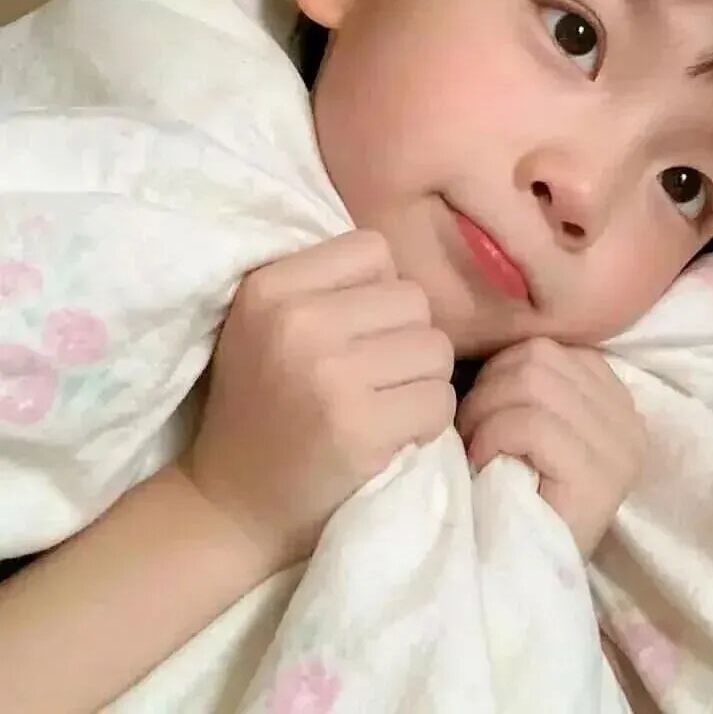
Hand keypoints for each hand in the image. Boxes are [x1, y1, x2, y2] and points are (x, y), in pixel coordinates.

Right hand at [184, 230, 455, 565]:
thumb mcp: (267, 323)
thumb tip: (399, 263)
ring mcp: (330, 377)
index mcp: (269, 287)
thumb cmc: (263, 404)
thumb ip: (325, 283)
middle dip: (407, 338)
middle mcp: (297, 323)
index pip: (374, 250)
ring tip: (384, 403)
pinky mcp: (361, 429)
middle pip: (414, 300)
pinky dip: (427, 421)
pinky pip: (440, 401)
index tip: (356, 329)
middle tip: (375, 376)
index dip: (378, 290)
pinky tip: (392, 435)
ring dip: (423, 380)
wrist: (229, 505)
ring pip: (437, 349)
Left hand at [455, 338, 645, 557]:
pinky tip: (484, 464)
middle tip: (471, 431)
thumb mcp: (533, 426)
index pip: (554, 347)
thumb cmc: (517, 498)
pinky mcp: (598, 475)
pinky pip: (531, 422)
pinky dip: (493, 436)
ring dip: (486, 411)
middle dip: (490, 387)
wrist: (528, 583)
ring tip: (476, 447)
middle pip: (541, 356)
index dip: (505, 369)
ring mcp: (618, 447)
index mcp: (615, 398)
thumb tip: (485, 345)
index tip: (485, 411)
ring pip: (533, 382)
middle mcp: (629, 417)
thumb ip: (531, 384)